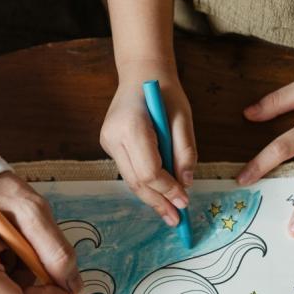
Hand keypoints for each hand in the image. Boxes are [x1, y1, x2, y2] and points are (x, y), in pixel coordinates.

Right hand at [100, 60, 196, 225]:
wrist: (141, 73)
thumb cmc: (165, 92)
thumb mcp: (183, 118)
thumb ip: (185, 152)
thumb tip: (186, 185)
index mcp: (131, 126)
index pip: (149, 170)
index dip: (167, 189)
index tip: (185, 201)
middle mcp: (113, 137)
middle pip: (136, 181)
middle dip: (158, 202)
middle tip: (177, 219)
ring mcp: (107, 141)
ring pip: (130, 180)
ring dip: (151, 198)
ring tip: (170, 214)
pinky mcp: (108, 144)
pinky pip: (129, 171)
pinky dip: (145, 184)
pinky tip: (159, 195)